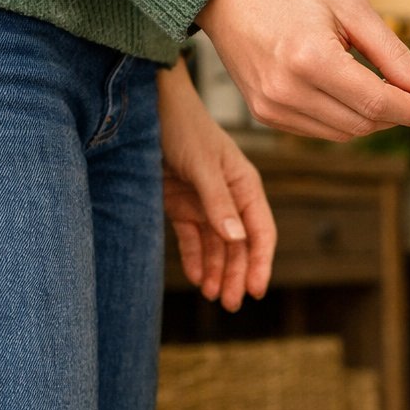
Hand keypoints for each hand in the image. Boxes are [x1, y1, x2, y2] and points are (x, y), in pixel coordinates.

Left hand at [156, 62, 275, 310]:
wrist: (148, 105)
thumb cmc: (183, 127)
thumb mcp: (202, 165)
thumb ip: (218, 202)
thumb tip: (237, 240)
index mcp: (246, 187)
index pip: (261, 232)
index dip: (261, 263)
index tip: (257, 290)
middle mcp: (230, 198)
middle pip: (241, 246)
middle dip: (238, 275)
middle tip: (232, 304)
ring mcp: (206, 203)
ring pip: (219, 247)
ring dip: (219, 272)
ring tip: (214, 297)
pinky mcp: (182, 205)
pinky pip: (193, 239)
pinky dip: (196, 259)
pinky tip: (198, 279)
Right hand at [195, 0, 409, 140]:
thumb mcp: (351, 11)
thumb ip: (392, 53)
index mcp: (309, 59)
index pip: (378, 101)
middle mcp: (288, 90)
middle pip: (367, 122)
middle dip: (404, 114)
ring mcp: (274, 108)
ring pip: (348, 134)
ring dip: (379, 119)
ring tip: (396, 96)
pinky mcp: (267, 117)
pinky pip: (325, 132)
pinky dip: (350, 120)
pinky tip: (359, 98)